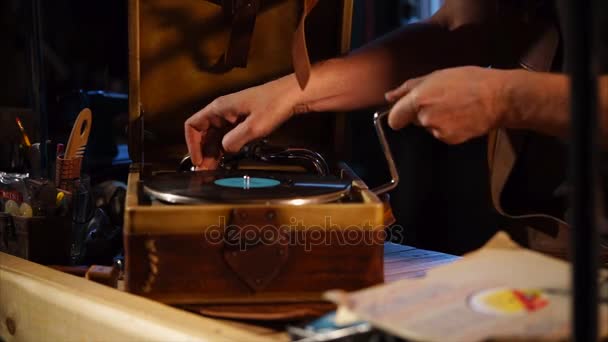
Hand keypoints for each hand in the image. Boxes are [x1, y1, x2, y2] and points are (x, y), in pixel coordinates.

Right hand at [185, 78, 297, 169]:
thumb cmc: (275, 103)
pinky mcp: (243, 121)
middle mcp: (223, 111)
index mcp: (219, 108)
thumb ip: (234, 141)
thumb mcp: (254, 127)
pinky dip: (225, 149)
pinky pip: (228, 137)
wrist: (293, 95)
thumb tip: (224, 150)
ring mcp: (233, 116)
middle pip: (203, 134)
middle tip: (206, 172)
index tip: (197, 160)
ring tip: (214, 170)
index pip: (192, 125)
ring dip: (214, 153)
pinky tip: (227, 160)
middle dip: (203, 153)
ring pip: (215, 137)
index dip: (192, 145)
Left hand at [384, 66, 506, 143]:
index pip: (394, 118)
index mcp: (419, 99)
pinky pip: (440, 133)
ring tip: (454, 106)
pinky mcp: (449, 139)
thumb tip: (389, 96)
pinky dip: (447, 127)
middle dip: (421, 112)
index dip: (399, 114)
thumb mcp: (437, 76)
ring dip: (436, 119)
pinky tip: (460, 116)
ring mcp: (437, 130)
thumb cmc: (470, 81)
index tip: (406, 111)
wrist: (499, 98)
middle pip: (412, 121)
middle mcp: (425, 117)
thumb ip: (408, 87)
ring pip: (428, 126)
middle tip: (441, 100)